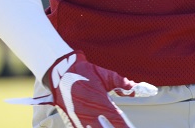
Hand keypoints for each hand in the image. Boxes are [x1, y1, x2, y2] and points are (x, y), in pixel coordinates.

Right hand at [41, 51, 156, 127]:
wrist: (61, 72)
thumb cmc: (85, 73)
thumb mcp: (105, 75)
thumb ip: (121, 83)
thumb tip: (133, 89)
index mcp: (100, 100)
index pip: (116, 118)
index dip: (123, 126)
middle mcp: (89, 111)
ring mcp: (80, 118)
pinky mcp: (72, 120)